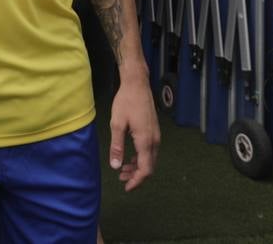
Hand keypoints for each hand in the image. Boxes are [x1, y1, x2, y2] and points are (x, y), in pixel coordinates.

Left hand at [108, 77, 159, 191]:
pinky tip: (130, 158)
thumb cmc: (126, 102)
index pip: (145, 169)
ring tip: (123, 170)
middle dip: (136, 176)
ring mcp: (156, 135)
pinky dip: (141, 158)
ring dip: (138, 167)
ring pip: (150, 159)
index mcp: (145, 141)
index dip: (137, 181)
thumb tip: (116, 166)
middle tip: (121, 179)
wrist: (137, 84)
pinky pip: (150, 151)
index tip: (126, 188)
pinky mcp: (154, 131)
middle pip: (149, 166)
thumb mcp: (117, 124)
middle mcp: (154, 140)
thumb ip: (117, 147)